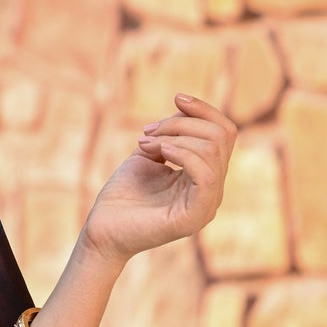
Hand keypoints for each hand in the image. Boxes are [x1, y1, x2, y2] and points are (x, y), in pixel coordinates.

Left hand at [83, 93, 236, 265]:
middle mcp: (213, 189)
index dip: (204, 109)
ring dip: (174, 136)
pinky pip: (206, 174)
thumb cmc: (123, 193)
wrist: (102, 229)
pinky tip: (160, 151)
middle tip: (147, 131)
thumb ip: (173, 131)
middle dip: (182, 122)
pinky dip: (183, 153)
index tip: (176, 97)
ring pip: (213, 150)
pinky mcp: (196, 216)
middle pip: (220, 136)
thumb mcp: (151, 151)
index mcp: (206, 174)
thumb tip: (188, 108)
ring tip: (145, 144)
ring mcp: (208, 204)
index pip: (224, 132)